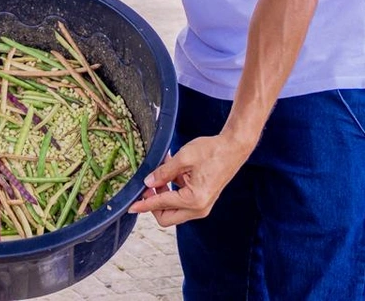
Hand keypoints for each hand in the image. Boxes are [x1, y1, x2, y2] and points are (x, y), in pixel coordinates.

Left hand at [128, 134, 252, 226]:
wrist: (233, 148)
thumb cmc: (212, 151)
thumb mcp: (183, 158)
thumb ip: (163, 172)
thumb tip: (148, 183)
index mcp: (194, 200)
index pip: (161, 205)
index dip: (144, 205)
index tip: (130, 207)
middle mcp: (199, 208)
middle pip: (167, 217)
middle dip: (153, 204)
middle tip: (148, 185)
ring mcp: (202, 206)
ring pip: (173, 210)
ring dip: (163, 195)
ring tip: (160, 173)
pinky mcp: (203, 200)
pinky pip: (182, 202)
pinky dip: (173, 191)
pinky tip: (170, 173)